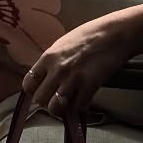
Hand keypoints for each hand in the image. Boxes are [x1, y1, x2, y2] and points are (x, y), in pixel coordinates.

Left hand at [22, 12, 137, 116]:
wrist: (114, 33)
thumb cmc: (91, 34)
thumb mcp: (64, 44)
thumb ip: (53, 61)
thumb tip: (47, 76)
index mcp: (48, 57)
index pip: (28, 83)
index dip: (34, 91)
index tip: (41, 91)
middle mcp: (57, 70)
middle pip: (40, 99)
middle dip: (47, 102)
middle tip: (57, 100)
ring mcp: (72, 79)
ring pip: (55, 108)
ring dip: (62, 109)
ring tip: (69, 104)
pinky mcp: (89, 87)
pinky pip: (78, 107)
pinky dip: (80, 107)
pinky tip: (84, 100)